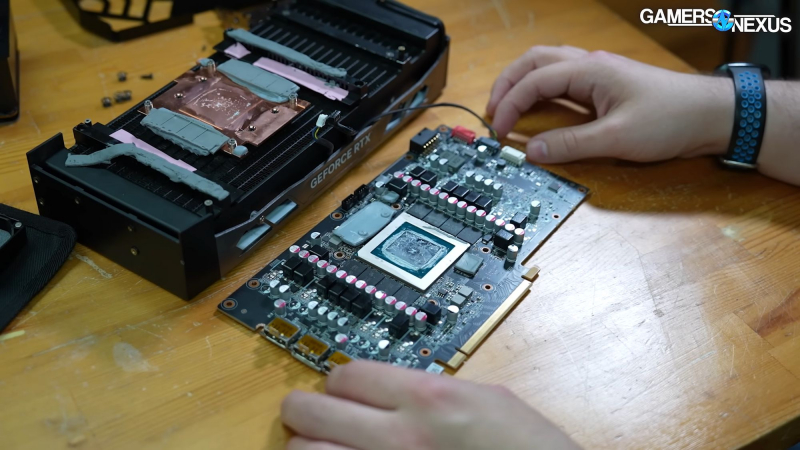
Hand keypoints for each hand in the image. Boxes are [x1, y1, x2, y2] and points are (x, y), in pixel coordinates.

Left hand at [281, 360, 579, 449]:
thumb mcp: (490, 402)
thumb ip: (435, 390)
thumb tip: (394, 388)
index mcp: (430, 400)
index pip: (347, 375)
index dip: (340, 382)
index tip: (343, 390)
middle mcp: (400, 438)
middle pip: (310, 411)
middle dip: (307, 411)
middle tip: (313, 416)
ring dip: (308, 448)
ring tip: (322, 449)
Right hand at [487, 46, 733, 163]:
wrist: (711, 115)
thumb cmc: (671, 120)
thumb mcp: (616, 139)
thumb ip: (570, 145)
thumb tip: (534, 151)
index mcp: (588, 71)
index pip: (534, 81)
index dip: (509, 105)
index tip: (499, 131)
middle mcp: (590, 65)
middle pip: (533, 61)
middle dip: (507, 84)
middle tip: (491, 111)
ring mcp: (598, 72)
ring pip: (547, 65)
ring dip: (522, 83)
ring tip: (507, 106)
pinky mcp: (606, 85)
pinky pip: (562, 78)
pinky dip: (541, 89)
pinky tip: (539, 106)